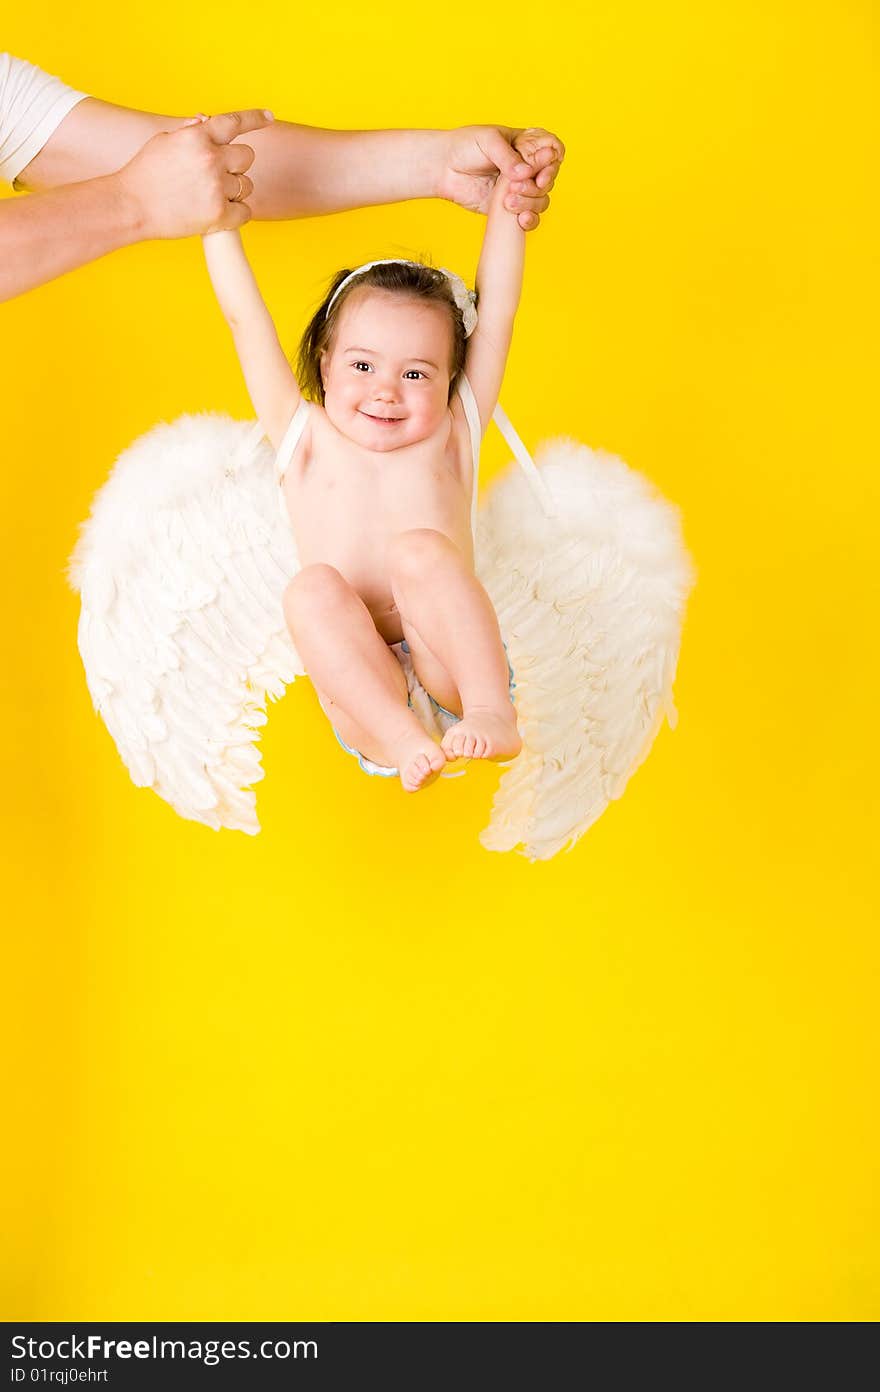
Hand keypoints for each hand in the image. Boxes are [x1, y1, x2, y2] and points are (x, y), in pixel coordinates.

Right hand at [113, 110, 273, 238]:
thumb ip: (190, 134)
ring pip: (247, 185)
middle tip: (218, 174)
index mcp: (197, 137)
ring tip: (210, 195)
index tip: (269, 117)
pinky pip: (246, 211)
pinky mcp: (219, 215)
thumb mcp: (163, 142)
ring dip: (234, 189)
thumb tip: (206, 123)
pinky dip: (236, 213)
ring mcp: (217, 188)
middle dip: (236, 163)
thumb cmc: (144, 174)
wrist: (130, 206)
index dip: (255, 118)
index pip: (234, 122)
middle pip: (247, 156)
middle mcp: (211, 159)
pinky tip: (219, 213)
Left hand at [437, 125, 564, 229]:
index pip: (553, 150)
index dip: (552, 160)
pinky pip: (529, 217)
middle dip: (537, 185)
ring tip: (508, 201)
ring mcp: (520, 188)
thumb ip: (508, 157)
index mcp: (526, 145)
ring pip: (541, 199)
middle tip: (516, 186)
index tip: (541, 168)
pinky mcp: (510, 208)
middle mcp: (527, 167)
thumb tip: (525, 173)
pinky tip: (521, 220)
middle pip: (549, 179)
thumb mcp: (488, 141)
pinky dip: (530, 220)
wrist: (444, 168)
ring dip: (530, 203)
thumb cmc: (465, 146)